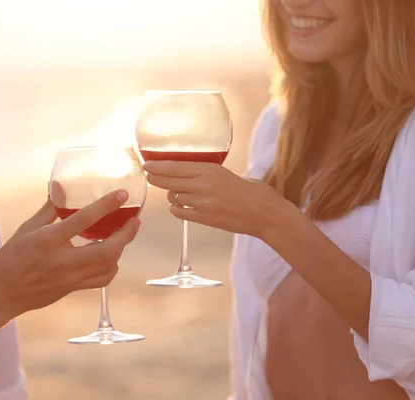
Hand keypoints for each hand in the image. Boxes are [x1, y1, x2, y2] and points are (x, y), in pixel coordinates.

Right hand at [0, 190, 140, 322]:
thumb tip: (60, 187)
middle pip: (107, 249)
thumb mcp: (26, 229)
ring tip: (123, 236)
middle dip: (126, 234)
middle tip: (135, 221)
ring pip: (108, 266)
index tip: (122, 196)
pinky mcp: (73, 289)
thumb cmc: (10, 259)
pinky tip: (110, 257)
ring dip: (120, 249)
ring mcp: (70, 278)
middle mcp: (63, 261)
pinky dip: (112, 267)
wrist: (0, 294)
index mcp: (48, 241)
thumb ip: (48, 209)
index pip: (83, 220)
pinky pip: (101, 280)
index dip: (106, 206)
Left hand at [144, 161, 293, 238]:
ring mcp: (204, 203)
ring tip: (173, 193)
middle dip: (156, 178)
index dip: (158, 166)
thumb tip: (191, 173)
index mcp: (212, 170)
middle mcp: (205, 185)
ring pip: (174, 197)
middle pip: (170, 181)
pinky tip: (178, 207)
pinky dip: (176, 209)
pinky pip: (181, 213)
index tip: (147, 165)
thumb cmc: (254, 192)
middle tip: (148, 176)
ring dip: (170, 195)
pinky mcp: (206, 219)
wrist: (267, 215)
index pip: (176, 166)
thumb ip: (210, 173)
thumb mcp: (231, 174)